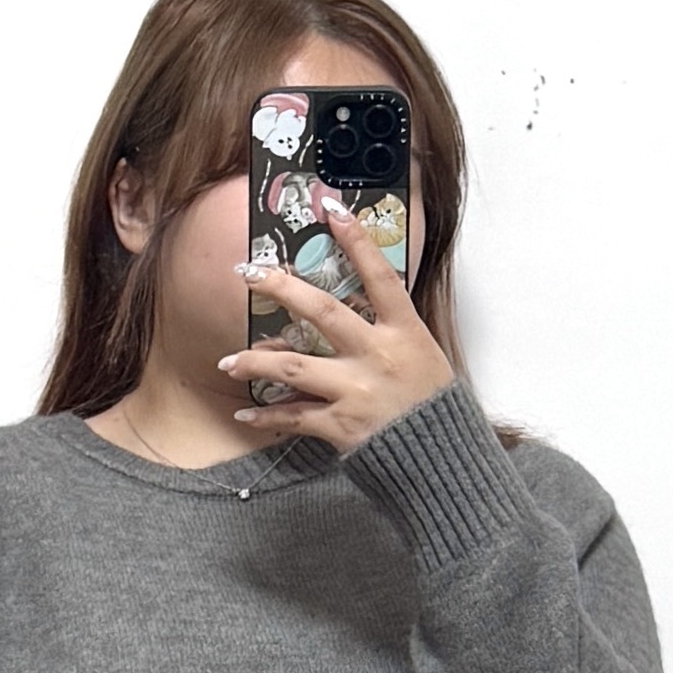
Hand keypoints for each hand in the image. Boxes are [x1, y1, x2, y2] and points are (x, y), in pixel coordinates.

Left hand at [219, 193, 458, 453]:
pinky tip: (247, 415)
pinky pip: (295, 417)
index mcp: (406, 333)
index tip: (331, 208)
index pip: (380, 276)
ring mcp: (359, 392)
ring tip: (228, 362)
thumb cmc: (433, 408)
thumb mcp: (424, 357)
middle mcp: (380, 357)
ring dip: (255, 363)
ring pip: (294, 367)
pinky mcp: (343, 427)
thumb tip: (348, 310)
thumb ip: (389, 332)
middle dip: (281, 287)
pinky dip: (269, 417)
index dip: (356, 240)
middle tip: (248, 272)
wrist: (444, 464)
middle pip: (323, 311)